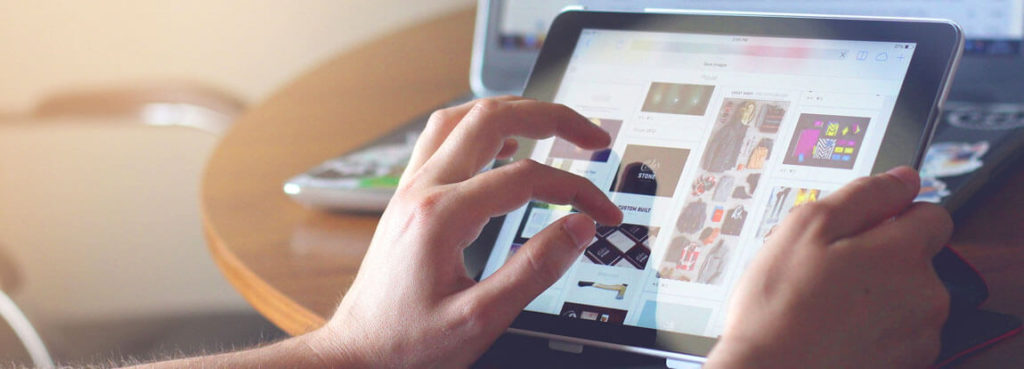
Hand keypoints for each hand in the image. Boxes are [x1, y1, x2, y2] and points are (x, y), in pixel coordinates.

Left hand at [303, 97, 623, 367]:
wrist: (357, 352)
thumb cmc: (408, 342)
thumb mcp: (480, 319)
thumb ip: (534, 270)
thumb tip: (578, 229)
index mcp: (441, 216)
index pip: (525, 178)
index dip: (575, 189)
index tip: (602, 212)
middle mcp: (422, 190)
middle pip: (491, 118)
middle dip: (551, 117)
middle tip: (591, 136)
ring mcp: (411, 189)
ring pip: (462, 117)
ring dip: (513, 112)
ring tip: (553, 124)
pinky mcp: (408, 198)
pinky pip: (443, 138)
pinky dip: (481, 129)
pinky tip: (504, 145)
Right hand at [705, 167, 952, 368]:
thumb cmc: (778, 306)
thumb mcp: (806, 227)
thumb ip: (863, 195)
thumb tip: (902, 179)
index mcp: (904, 252)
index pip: (932, 213)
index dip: (894, 214)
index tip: (862, 227)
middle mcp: (925, 293)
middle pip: (918, 257)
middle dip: (882, 256)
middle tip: (830, 268)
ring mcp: (919, 334)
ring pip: (909, 295)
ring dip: (879, 293)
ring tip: (828, 301)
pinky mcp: (907, 363)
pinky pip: (900, 331)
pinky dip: (876, 327)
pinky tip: (836, 328)